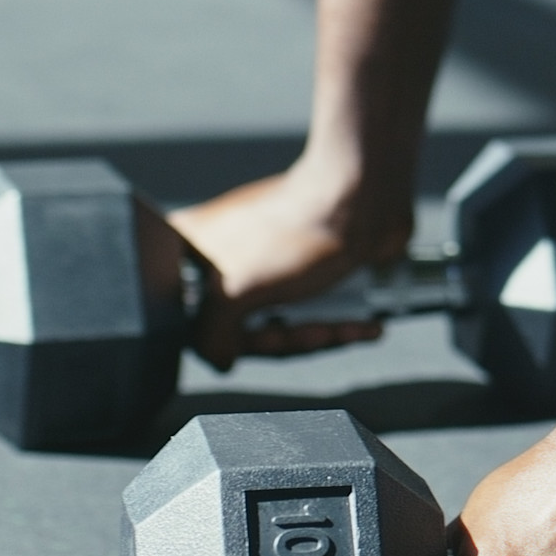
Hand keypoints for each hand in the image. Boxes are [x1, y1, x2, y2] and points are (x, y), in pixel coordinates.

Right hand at [168, 165, 414, 367]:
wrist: (368, 194)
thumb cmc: (296, 232)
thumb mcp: (234, 292)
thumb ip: (210, 336)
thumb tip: (220, 361)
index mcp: (190, 247)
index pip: (187, 314)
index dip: (223, 339)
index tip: (253, 343)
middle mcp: (220, 252)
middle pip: (237, 327)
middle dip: (283, 340)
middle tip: (313, 334)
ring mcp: (262, 260)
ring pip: (277, 324)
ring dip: (315, 334)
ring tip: (346, 328)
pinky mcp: (302, 268)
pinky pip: (309, 312)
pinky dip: (337, 325)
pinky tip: (367, 327)